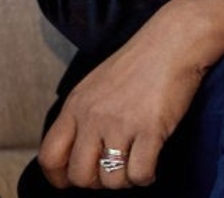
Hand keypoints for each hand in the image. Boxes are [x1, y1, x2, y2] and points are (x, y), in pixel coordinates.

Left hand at [37, 0, 223, 189]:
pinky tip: (151, 165)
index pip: (49, 156)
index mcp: (75, 105)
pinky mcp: (149, 129)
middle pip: (80, 176)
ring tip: (135, 165)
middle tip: (113, 171)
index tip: (74, 180)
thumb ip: (83, 116)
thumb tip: (80, 153)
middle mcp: (93, 116)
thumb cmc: (141, 62)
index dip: (60, 178)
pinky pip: (139, 174)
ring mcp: (120, 123)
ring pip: (111, 181)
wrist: (174, 40)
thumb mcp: (97, 85)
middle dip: (98, 183)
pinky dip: (146, 177)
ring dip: (125, 181)